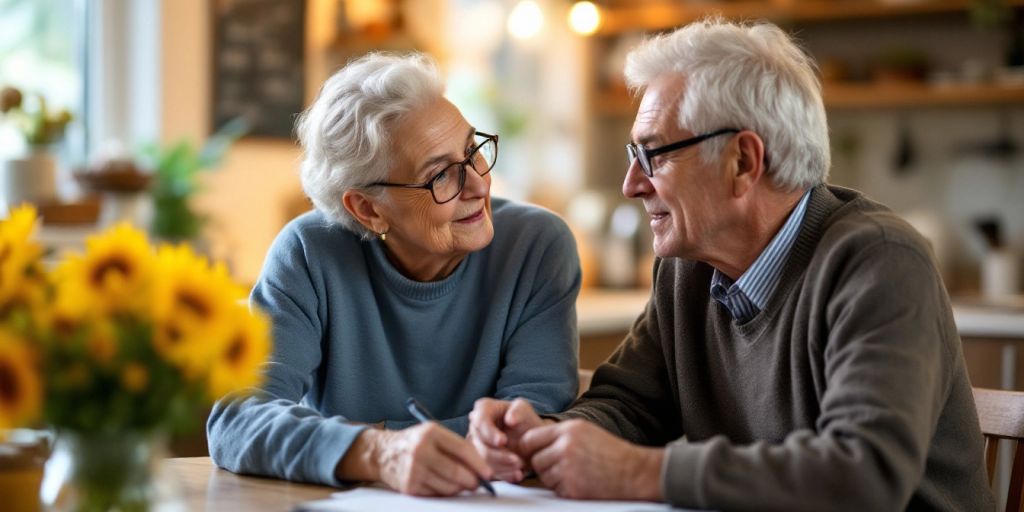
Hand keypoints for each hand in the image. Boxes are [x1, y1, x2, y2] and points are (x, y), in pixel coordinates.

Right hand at [337, 423, 491, 495]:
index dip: (478, 463)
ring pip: (448, 486)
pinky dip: (446, 492)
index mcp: (430, 432)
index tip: (488, 473)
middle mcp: (421, 450)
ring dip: (460, 488)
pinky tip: (445, 485)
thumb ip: (455, 447)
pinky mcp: (409, 486)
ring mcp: (414, 469)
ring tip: (463, 484)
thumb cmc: (415, 443)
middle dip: (472, 481)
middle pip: (456, 471)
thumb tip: (480, 468)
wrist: (383, 453)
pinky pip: (436, 494)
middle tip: (478, 483)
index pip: (462, 449)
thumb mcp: (433, 434)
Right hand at [468, 398, 547, 481]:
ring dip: (503, 466)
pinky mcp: (480, 462)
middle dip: (499, 455)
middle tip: (517, 460)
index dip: (490, 433)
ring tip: (520, 468)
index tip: (503, 441)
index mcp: (483, 409)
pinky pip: (488, 472)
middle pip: (480, 445)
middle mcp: (475, 428)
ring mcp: (476, 446)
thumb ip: (519, 410)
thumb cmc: (525, 421)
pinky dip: (504, 475)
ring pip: (483, 462)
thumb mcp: (525, 410)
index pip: (480, 421)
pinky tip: (517, 475)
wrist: (531, 440)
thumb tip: (510, 420)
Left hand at [519, 419, 663, 500]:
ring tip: (575, 474)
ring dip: (554, 479)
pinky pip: (556, 490)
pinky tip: (581, 483)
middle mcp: (566, 447)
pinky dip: (564, 490)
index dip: (529, 449)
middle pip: (536, 460)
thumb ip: (559, 435)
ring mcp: (568, 468)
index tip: (532, 454)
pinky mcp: (573, 488)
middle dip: (544, 466)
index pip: (531, 438)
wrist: (634, 472)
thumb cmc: (611, 452)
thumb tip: (531, 443)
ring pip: (544, 476)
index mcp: (569, 430)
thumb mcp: (585, 431)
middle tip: (561, 468)